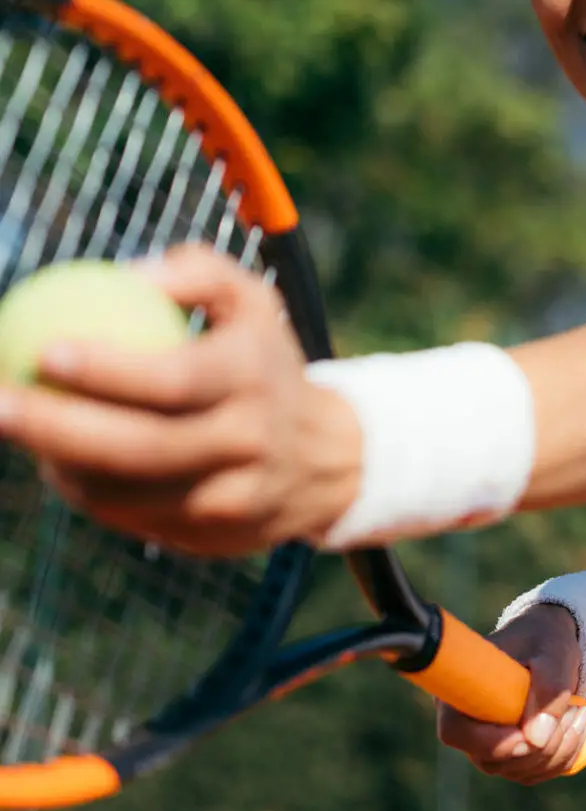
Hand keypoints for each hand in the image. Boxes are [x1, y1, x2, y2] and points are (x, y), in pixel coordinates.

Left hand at [0, 245, 360, 554]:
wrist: (329, 458)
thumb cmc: (265, 361)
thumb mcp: (253, 301)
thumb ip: (197, 271)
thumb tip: (126, 274)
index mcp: (256, 376)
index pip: (176, 379)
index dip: (108, 371)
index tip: (45, 351)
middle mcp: (249, 441)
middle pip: (141, 446)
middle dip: (56, 428)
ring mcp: (231, 498)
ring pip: (127, 493)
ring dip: (60, 464)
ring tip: (16, 425)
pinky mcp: (212, 539)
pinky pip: (131, 517)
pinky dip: (87, 491)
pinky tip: (56, 460)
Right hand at [436, 604, 585, 783]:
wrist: (550, 644)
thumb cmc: (544, 640)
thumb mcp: (553, 654)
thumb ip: (548, 691)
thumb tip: (536, 740)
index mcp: (461, 687)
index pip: (455, 730)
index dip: (489, 741)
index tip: (527, 736)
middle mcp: (467, 721)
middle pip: (493, 760)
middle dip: (542, 745)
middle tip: (576, 710)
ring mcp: (487, 743)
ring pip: (520, 771)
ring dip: (559, 748)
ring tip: (581, 710)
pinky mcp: (510, 756)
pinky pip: (536, 773)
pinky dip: (565, 756)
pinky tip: (579, 726)